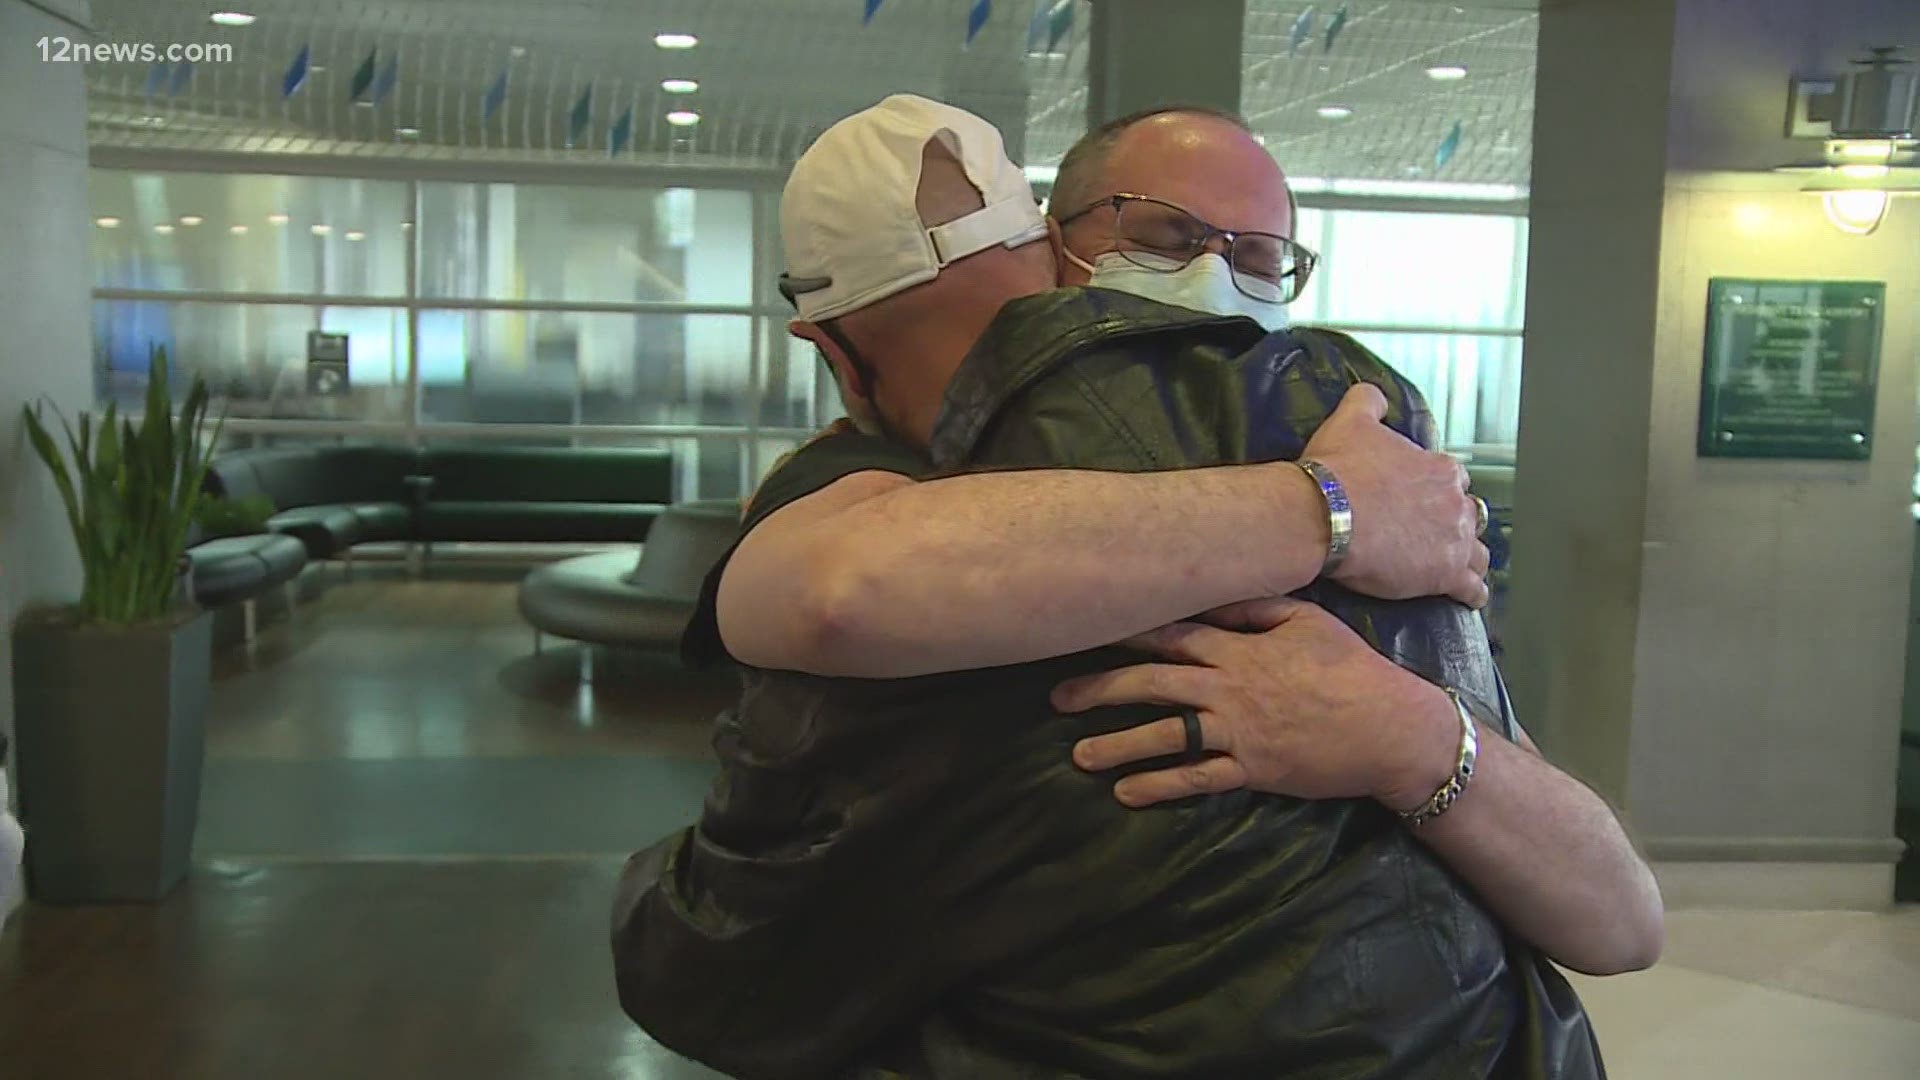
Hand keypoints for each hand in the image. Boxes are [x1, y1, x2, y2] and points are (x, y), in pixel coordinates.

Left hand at [1053, 598, 1458, 809]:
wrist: (1391, 727)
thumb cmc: (1351, 669)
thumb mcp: (1307, 620)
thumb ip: (1256, 606)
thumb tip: (1214, 593)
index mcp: (1240, 649)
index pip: (1171, 634)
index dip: (1125, 631)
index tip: (1085, 628)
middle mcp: (1229, 688)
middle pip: (1152, 683)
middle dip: (1100, 688)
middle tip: (1056, 698)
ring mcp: (1238, 731)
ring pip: (1165, 735)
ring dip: (1117, 745)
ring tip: (1078, 755)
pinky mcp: (1252, 769)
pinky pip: (1196, 778)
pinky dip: (1159, 786)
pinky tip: (1126, 793)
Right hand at [1302, 385, 1489, 607]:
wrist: (1325, 515)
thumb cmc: (1337, 471)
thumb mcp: (1350, 421)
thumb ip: (1367, 402)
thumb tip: (1372, 396)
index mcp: (1439, 469)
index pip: (1452, 478)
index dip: (1436, 490)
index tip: (1420, 497)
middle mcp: (1455, 502)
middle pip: (1468, 515)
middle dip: (1456, 523)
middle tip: (1435, 533)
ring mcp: (1455, 540)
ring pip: (1478, 552)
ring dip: (1469, 557)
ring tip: (1459, 566)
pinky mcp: (1446, 575)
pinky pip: (1472, 587)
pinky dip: (1472, 592)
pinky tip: (1468, 597)